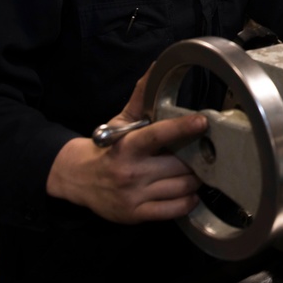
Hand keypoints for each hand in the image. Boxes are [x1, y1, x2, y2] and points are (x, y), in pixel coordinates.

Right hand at [47, 67, 208, 223]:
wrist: (77, 179)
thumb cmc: (108, 148)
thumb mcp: (122, 121)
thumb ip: (142, 97)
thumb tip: (156, 67)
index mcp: (128, 146)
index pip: (158, 135)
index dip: (182, 127)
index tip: (202, 121)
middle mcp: (130, 172)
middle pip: (179, 165)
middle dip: (196, 159)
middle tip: (205, 152)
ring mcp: (134, 195)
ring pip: (182, 188)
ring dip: (196, 180)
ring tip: (197, 171)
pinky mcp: (136, 215)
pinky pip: (175, 210)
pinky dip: (188, 200)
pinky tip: (189, 191)